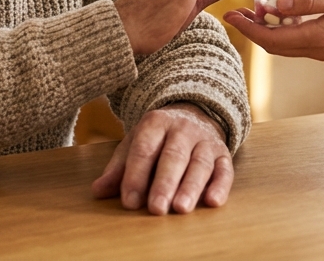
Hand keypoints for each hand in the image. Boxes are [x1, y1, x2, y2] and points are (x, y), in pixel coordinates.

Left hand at [91, 102, 233, 214]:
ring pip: (199, 164)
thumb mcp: (135, 144)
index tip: (129, 202)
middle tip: (156, 208)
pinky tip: (212, 201)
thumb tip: (98, 191)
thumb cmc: (158, 138)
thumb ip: (118, 168)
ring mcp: (205, 140)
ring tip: (181, 209)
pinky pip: (225, 169)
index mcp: (156, 123)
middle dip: (164, 184)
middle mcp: (183, 129)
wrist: (195, 114)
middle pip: (173, 156)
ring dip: (191, 187)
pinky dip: (221, 186)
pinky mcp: (223, 154)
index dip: (136, 176)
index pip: (144, 149)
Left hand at [224, 0, 323, 60]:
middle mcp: (314, 50)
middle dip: (251, 30)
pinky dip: (282, 30)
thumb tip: (275, 3)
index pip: (270, 38)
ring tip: (253, 10)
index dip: (247, 28)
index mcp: (315, 38)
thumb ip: (308, 2)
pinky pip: (296, 42)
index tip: (229, 15)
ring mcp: (321, 51)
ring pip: (283, 45)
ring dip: (266, 30)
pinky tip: (281, 13)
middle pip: (272, 45)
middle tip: (235, 12)